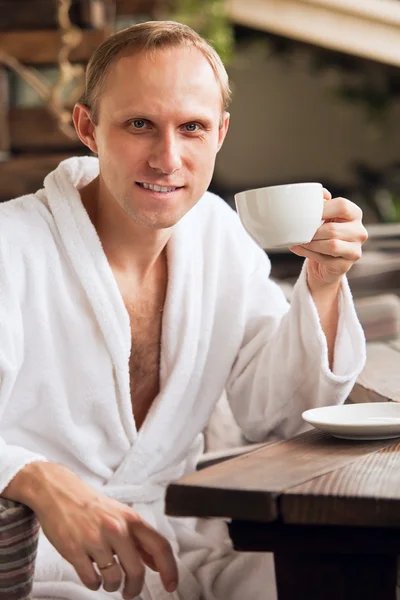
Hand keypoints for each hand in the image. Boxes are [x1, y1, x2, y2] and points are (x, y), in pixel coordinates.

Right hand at [5, 462, 177, 599]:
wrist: (59, 491)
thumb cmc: (91, 505)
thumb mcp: (121, 515)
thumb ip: (139, 539)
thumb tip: (157, 564)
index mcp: (131, 519)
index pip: (160, 546)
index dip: (170, 569)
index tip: (171, 585)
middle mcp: (116, 528)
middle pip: (137, 571)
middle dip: (134, 588)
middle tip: (130, 592)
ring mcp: (95, 539)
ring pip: (114, 579)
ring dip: (111, 586)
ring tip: (107, 580)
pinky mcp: (74, 550)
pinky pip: (91, 581)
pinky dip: (94, 584)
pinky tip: (92, 575)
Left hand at [289, 189, 367, 287]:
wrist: (326, 261)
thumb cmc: (323, 233)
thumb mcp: (323, 216)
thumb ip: (322, 203)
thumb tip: (321, 193)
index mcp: (355, 214)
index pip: (342, 206)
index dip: (323, 208)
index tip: (306, 212)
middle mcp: (360, 231)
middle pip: (333, 229)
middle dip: (312, 231)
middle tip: (297, 231)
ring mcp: (355, 250)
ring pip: (331, 245)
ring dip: (310, 243)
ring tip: (298, 240)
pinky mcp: (346, 265)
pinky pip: (325, 259)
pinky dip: (308, 253)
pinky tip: (298, 248)